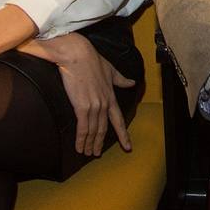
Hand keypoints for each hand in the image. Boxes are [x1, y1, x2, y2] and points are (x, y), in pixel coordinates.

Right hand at [24, 32, 136, 155]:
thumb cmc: (92, 61)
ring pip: (93, 131)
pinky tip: (79, 147)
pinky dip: (81, 140)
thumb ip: (121, 79)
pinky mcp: (81, 107)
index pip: (118, 120)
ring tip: (87, 153)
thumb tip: (132, 83)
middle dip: (100, 143)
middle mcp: (104, 104)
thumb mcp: (111, 70)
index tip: (127, 146)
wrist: (77, 55)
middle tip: (96, 154)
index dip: (123, 135)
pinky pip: (83, 128)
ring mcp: (94, 107)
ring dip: (89, 144)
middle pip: (103, 129)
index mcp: (111, 96)